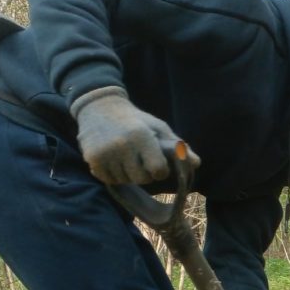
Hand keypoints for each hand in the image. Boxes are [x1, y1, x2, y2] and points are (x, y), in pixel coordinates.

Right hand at [71, 87, 199, 183]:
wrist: (99, 108)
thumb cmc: (136, 119)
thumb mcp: (158, 128)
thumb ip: (177, 147)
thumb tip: (197, 164)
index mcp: (141, 136)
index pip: (159, 171)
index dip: (160, 169)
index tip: (156, 161)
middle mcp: (122, 145)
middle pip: (142, 179)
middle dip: (145, 173)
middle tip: (140, 158)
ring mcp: (105, 153)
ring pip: (125, 181)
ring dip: (129, 174)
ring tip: (125, 156)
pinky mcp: (92, 160)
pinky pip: (109, 180)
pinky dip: (114, 174)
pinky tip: (114, 159)